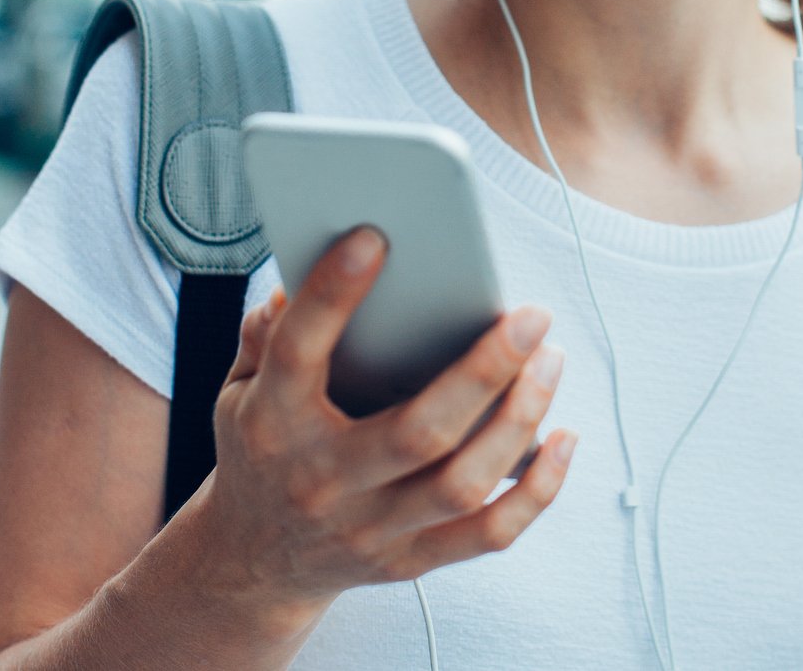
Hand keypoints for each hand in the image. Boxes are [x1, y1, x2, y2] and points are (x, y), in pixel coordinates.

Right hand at [195, 226, 576, 622]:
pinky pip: (488, 535)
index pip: (300, 351)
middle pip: (417, 432)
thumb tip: (306, 274)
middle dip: (485, 370)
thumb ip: (267, 331)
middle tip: (533, 315)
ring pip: (461, 484)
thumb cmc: (259, 448)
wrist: (247, 564)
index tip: (375, 237)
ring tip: (551, 359)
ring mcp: (368, 529)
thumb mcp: (238, 387)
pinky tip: (565, 438)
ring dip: (520, 420)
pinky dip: (537, 490)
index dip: (332, 294)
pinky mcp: (407, 562)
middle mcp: (322, 480)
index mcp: (272, 422)